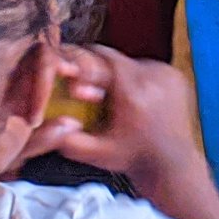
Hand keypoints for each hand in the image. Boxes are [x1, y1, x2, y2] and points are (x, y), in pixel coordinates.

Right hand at [33, 46, 210, 208]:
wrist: (170, 162)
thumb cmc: (130, 157)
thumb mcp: (94, 153)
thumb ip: (67, 139)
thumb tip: (43, 122)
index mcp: (132, 90)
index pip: (103, 56)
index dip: (84, 60)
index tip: (71, 70)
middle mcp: (153, 75)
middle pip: (116, 59)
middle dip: (100, 70)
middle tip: (87, 86)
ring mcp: (168, 74)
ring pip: (131, 63)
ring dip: (118, 75)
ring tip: (111, 96)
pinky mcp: (176, 76)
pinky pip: (148, 68)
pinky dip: (137, 79)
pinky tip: (132, 99)